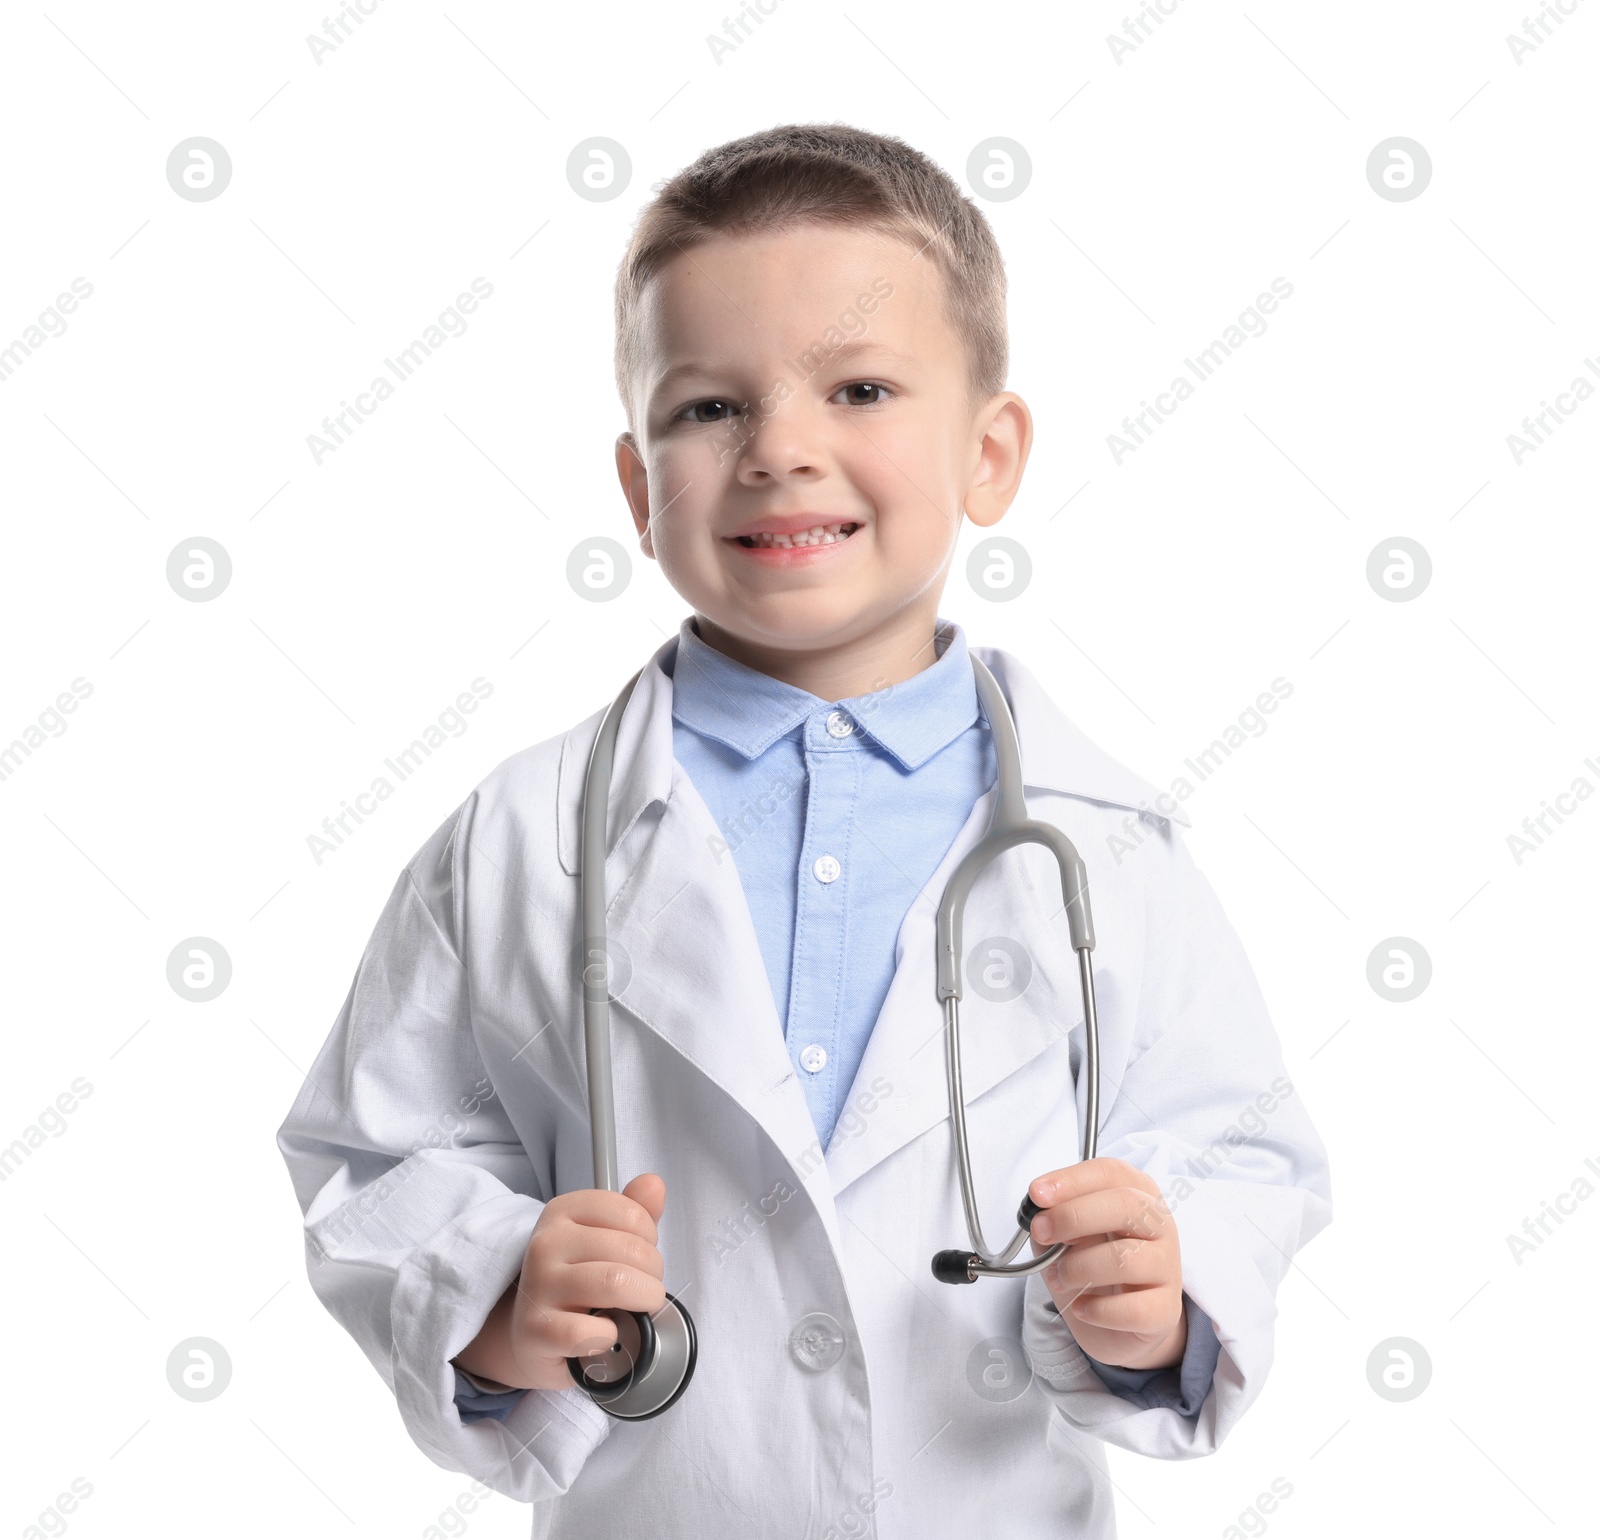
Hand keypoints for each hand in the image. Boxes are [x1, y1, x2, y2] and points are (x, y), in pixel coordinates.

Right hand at [455, 1173, 666, 1391]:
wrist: (534, 1331)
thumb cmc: (576, 1280)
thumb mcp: (603, 1238)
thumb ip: (633, 1211)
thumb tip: (654, 1185)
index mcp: (563, 1212)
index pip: (630, 1213)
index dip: (650, 1238)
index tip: (643, 1252)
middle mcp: (546, 1243)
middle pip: (629, 1250)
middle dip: (653, 1274)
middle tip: (647, 1287)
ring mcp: (538, 1286)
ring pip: (614, 1283)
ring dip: (641, 1301)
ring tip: (637, 1308)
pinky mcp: (536, 1329)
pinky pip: (589, 1330)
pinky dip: (609, 1334)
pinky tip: (606, 1331)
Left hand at [1026, 1158, 1186, 1371]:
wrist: (1116, 1323)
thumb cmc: (1091, 1265)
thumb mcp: (1068, 1234)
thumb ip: (1054, 1218)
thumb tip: (1039, 1214)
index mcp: (1137, 1193)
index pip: (1110, 1172)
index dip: (1072, 1180)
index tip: (1037, 1194)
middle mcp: (1160, 1224)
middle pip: (1126, 1204)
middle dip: (1073, 1216)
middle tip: (1040, 1231)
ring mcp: (1167, 1267)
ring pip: (1126, 1258)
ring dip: (1078, 1268)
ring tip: (1058, 1277)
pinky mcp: (1165, 1310)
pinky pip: (1132, 1308)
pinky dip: (1097, 1309)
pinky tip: (1082, 1307)